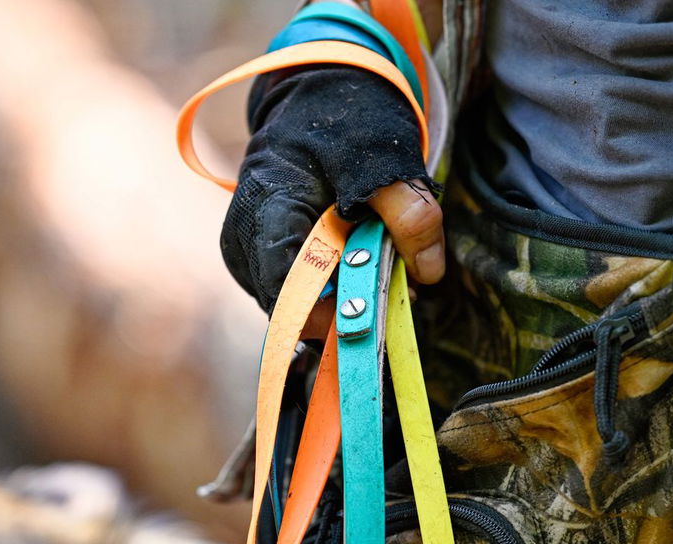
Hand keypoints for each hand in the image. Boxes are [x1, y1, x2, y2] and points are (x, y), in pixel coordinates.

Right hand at [220, 65, 443, 317]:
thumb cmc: (343, 122)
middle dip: (341, 310)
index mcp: (266, 204)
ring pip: (292, 304)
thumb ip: (411, 214)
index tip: (369, 316)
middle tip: (391, 300)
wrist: (316, 97)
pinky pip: (295, 292)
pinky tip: (359, 271)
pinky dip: (330, 290)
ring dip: (339, 301)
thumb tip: (428, 274)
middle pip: (287, 303)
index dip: (324, 312)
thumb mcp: (385, 157)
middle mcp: (244, 235)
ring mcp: (247, 251)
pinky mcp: (259, 259)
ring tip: (380, 277)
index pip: (283, 284)